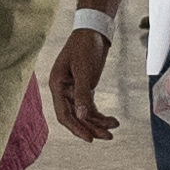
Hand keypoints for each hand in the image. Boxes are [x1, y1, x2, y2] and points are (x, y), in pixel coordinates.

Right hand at [49, 26, 118, 141]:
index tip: (89, 138)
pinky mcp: (85, 89)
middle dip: (90, 128)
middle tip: (107, 137)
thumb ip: (82, 93)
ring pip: (84, 114)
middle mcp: (63, 90)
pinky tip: (112, 121)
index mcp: (56, 85)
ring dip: (97, 123)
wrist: (93, 31)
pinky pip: (91, 107)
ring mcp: (74, 91)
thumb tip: (81, 116)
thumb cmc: (84, 45)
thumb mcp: (83, 69)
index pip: (64, 114)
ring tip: (113, 129)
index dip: (76, 128)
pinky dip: (101, 115)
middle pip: (75, 117)